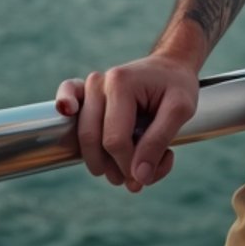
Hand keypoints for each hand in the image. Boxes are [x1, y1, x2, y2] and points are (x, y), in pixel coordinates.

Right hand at [55, 55, 199, 192]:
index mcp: (121, 84)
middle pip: (93, 140)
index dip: (128, 165)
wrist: (172, 66)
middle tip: (135, 179)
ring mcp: (92, 86)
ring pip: (83, 136)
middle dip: (114, 168)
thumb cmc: (177, 87)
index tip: (147, 172)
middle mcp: (100, 83)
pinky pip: (67, 94)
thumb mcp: (180, 110)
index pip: (114, 140)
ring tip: (132, 162)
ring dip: (102, 161)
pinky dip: (64, 103)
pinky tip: (67, 111)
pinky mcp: (88, 91)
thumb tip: (137, 178)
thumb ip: (158, 142)